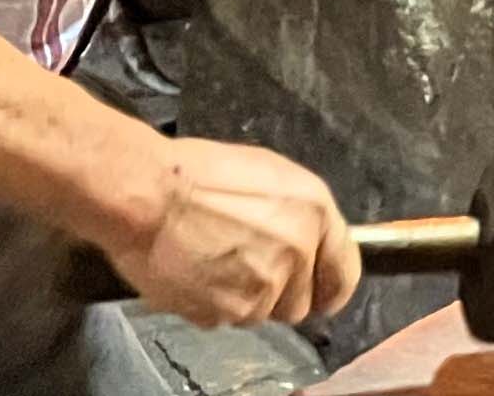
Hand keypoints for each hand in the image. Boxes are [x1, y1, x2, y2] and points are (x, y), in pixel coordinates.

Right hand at [107, 138, 360, 327]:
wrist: (148, 195)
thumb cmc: (199, 174)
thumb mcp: (269, 175)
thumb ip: (298, 216)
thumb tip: (306, 241)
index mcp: (315, 214)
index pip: (344, 272)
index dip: (331, 286)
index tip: (321, 292)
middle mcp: (297, 254)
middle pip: (299, 303)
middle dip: (277, 293)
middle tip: (246, 267)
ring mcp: (262, 289)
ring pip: (261, 315)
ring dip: (242, 299)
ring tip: (214, 264)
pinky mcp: (226, 312)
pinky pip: (225, 319)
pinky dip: (212, 304)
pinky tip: (196, 274)